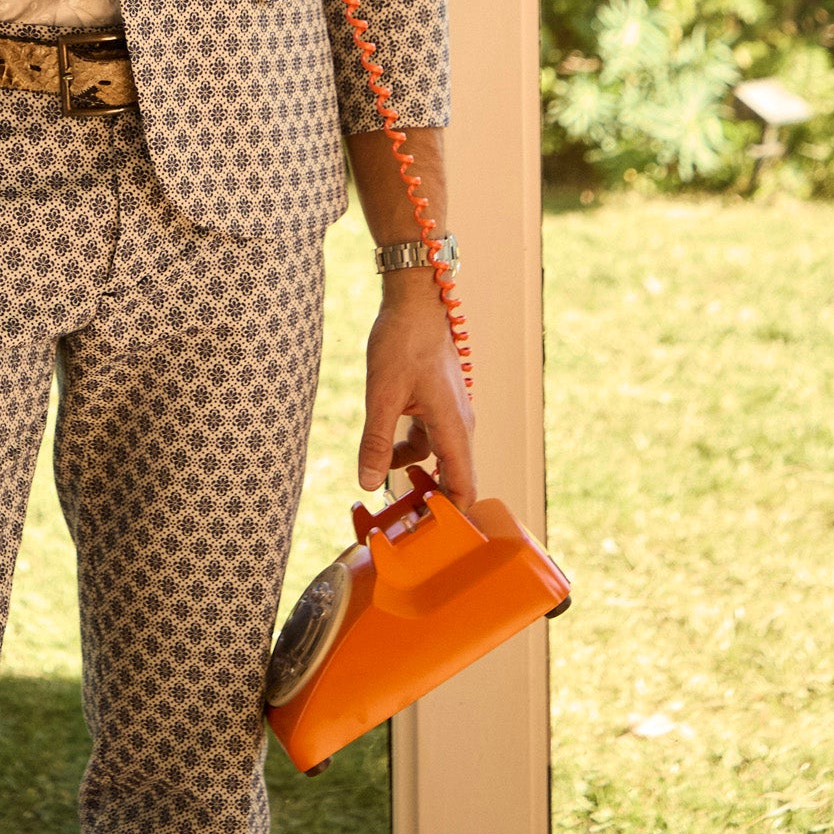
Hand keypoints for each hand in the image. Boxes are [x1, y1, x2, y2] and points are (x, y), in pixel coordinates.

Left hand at [358, 274, 477, 508]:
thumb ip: (376, 441)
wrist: (414, 300)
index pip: (464, 489)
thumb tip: (369, 483)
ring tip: (384, 492)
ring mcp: (449, 415)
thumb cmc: (403, 341)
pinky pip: (428, 442)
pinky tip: (384, 454)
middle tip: (398, 521)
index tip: (423, 533)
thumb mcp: (382, 394)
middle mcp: (458, 425)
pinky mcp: (437, 405)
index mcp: (453, 427)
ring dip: (415, 477)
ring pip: (438, 461)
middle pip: (453, 479)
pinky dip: (409, 453)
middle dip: (429, 502)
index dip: (449, 517)